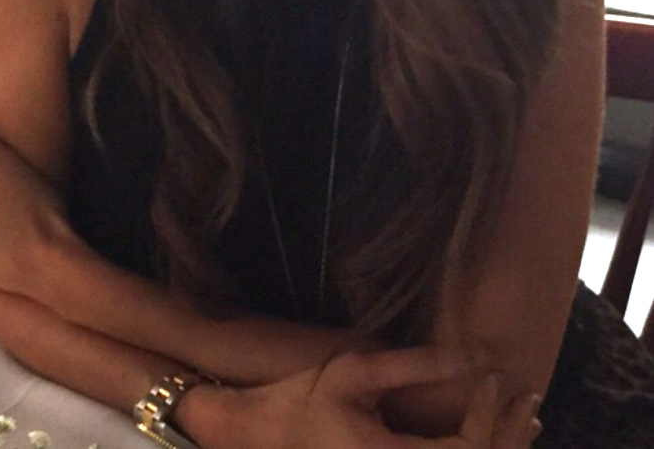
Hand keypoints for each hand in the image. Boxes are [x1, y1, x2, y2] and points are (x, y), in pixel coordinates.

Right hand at [180, 346, 541, 448]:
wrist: (267, 433)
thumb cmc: (307, 398)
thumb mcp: (357, 372)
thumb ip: (413, 366)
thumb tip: (467, 356)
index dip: (489, 415)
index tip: (494, 373)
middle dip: (509, 436)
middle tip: (528, 397)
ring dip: (501, 448)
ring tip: (524, 418)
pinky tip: (491, 437)